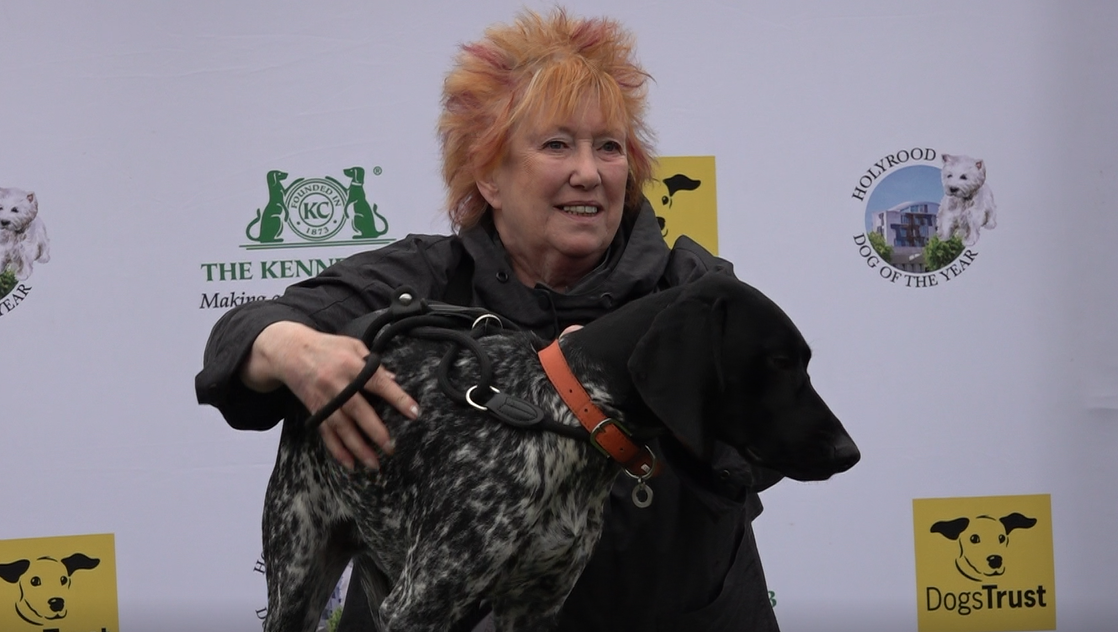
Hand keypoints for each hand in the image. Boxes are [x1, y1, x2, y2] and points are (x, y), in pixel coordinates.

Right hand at [240, 321, 419, 469]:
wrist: (288, 351)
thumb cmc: (327, 346)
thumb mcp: (353, 346)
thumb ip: (373, 363)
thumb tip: (394, 379)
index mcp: (351, 365)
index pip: (378, 382)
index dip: (397, 398)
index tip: (414, 412)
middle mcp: (337, 384)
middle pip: (358, 411)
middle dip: (375, 432)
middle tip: (391, 448)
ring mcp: (324, 399)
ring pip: (342, 428)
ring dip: (358, 448)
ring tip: (374, 464)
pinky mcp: (314, 410)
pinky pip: (326, 433)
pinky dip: (337, 450)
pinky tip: (349, 464)